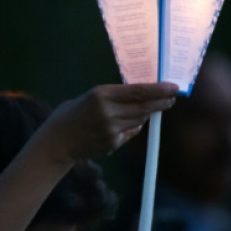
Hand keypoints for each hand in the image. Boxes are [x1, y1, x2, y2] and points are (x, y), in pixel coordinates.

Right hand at [33, 82, 177, 163]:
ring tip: (151, 108)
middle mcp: (108, 112)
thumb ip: (112, 98)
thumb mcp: (88, 98)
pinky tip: (130, 123)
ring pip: (140, 120)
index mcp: (101, 95)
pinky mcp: (113, 143)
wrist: (56, 142)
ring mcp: (111, 129)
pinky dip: (134, 126)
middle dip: (161, 102)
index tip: (174, 87)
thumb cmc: (70, 115)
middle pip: (144, 107)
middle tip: (172, 98)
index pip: (138, 91)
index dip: (159, 89)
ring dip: (147, 114)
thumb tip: (138, 96)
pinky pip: (131, 132)